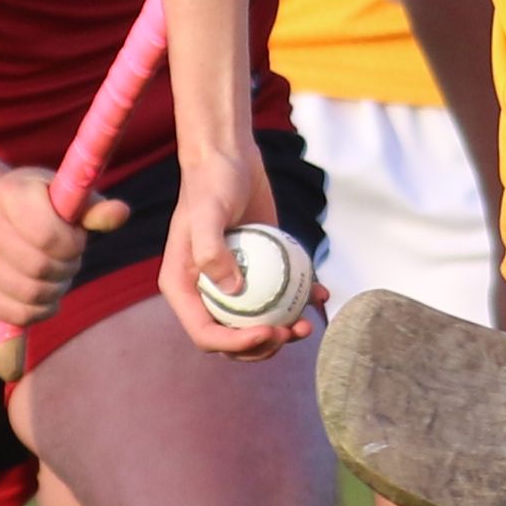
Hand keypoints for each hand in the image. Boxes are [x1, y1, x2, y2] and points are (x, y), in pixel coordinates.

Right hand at [0, 164, 116, 333]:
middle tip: (70, 259)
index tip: (77, 239)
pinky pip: (16, 314)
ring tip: (58, 274)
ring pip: (29, 294)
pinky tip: (46, 295)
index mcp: (8, 191)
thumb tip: (120, 214)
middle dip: (67, 268)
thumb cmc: (43, 204)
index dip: (73, 244)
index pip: (48, 236)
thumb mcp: (67, 196)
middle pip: (39, 267)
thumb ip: (95, 208)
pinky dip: (41, 311)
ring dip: (56, 290)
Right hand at [165, 137, 303, 356]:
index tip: (268, 333)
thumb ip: (211, 250)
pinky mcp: (260, 270)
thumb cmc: (212, 182)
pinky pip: (279, 296)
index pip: (206, 333)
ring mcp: (234, 283)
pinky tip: (320, 295)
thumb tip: (232, 290)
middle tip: (291, 331)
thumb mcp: (207, 212)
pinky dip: (300, 301)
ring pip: (258, 324)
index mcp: (185, 287)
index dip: (236, 344)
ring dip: (283, 333)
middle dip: (263, 346)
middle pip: (233, 338)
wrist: (230, 158)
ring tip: (307, 324)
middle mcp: (207, 291)